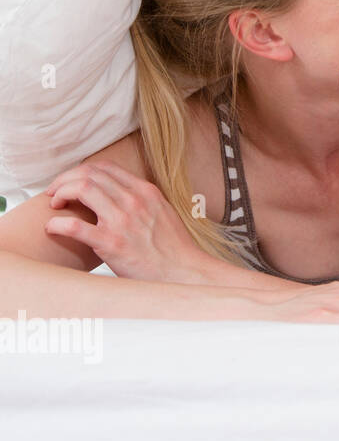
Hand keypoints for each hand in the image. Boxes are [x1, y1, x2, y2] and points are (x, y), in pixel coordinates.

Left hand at [43, 161, 213, 283]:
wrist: (183, 273)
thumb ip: (142, 200)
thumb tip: (119, 193)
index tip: (71, 183)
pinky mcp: (111, 243)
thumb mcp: (163, 213)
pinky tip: (52, 228)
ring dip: (59, 194)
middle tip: (54, 193)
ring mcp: (122, 221)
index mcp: (145, 192)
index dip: (81, 172)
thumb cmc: (173, 248)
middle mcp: (134, 201)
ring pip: (80, 190)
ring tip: (54, 206)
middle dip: (64, 180)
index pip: (105, 167)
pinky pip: (74, 226)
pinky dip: (56, 224)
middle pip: (88, 174)